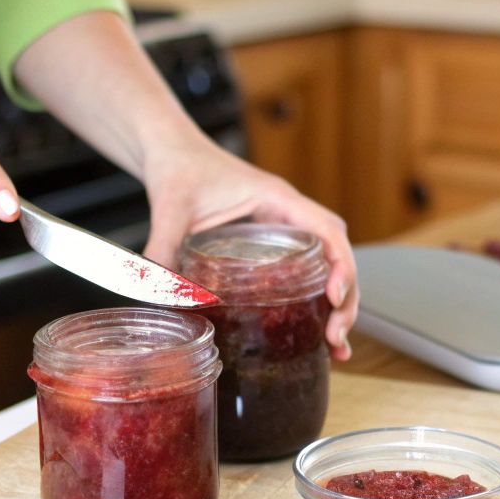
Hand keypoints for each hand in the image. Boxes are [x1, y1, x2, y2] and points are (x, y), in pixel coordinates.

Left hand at [141, 136, 357, 359]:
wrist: (173, 151)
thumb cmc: (180, 167)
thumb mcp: (171, 209)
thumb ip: (162, 246)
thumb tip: (154, 294)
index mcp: (278, 200)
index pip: (328, 231)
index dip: (340, 265)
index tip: (334, 298)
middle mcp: (290, 214)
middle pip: (338, 255)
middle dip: (346, 298)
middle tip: (335, 338)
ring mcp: (285, 228)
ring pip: (329, 266)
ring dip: (338, 304)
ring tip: (336, 347)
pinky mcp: (272, 242)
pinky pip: (307, 269)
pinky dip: (316, 300)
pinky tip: (314, 330)